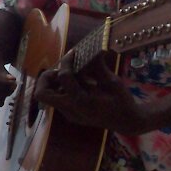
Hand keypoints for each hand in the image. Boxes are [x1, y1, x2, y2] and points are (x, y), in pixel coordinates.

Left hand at [33, 53, 151, 134]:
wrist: (127, 121)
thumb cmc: (122, 100)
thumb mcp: (112, 81)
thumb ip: (98, 66)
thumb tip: (92, 49)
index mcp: (82, 101)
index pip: (64, 77)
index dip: (66, 61)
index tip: (73, 52)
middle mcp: (71, 110)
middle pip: (42, 93)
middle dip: (47, 78)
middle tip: (60, 70)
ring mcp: (69, 114)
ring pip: (47, 97)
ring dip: (52, 83)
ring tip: (69, 74)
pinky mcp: (70, 114)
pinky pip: (57, 99)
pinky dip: (61, 88)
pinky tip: (76, 82)